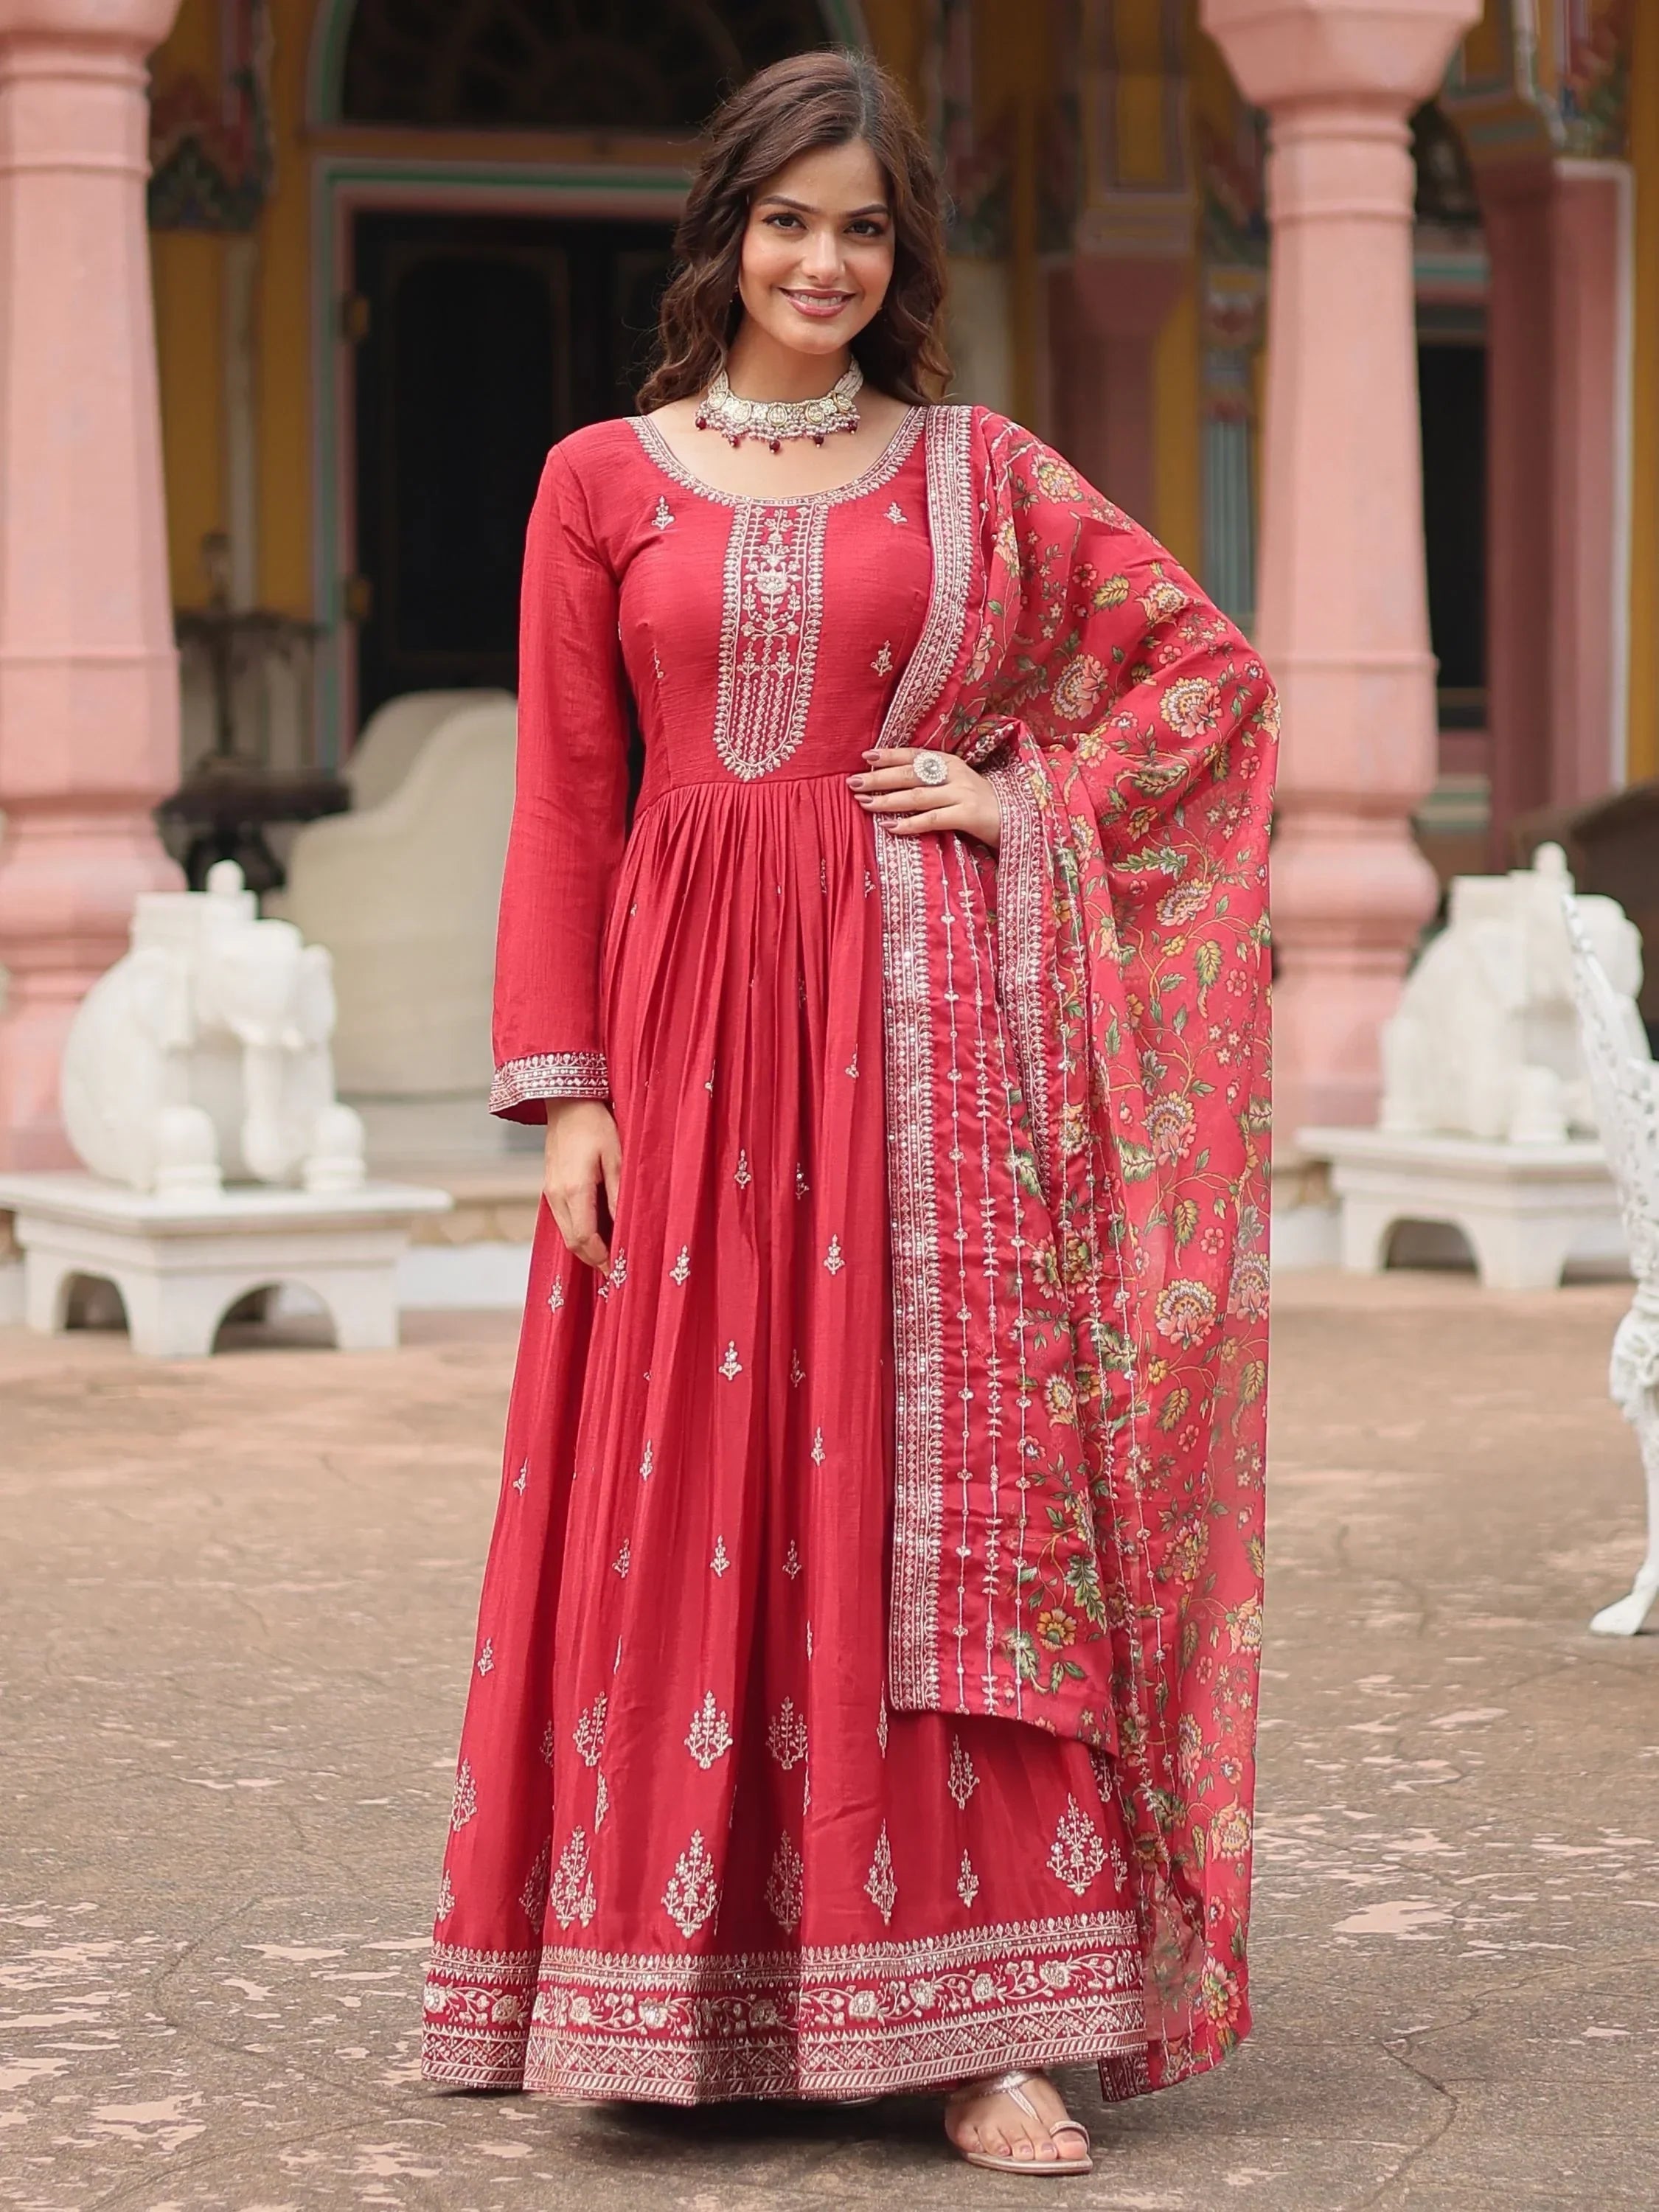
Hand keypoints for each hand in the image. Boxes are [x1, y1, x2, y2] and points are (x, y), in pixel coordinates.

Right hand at [543, 1099, 620, 1268]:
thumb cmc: (595, 1124)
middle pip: (572, 1242)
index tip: (619, 1270)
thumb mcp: (616, 1157)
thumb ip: (618, 1194)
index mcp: (574, 1190)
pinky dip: (578, 1232)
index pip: (585, 1239)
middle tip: (616, 1271)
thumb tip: (623, 1227)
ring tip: (608, 1255)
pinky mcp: (550, 1187)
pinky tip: (596, 1233)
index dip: (602, 1258)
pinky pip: (563, 1219)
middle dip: (593, 1259)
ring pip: (566, 1233)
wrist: (566, 1102)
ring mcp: (550, 1192)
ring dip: (585, 1248)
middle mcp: (557, 1195)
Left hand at [848, 747, 1000, 848]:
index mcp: (951, 763)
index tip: (865, 757)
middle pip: (911, 774)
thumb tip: (893, 784)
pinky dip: (910, 824)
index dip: (890, 755)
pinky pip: (934, 819)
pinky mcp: (969, 815)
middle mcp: (956, 774)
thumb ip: (932, 782)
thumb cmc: (981, 805)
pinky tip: (891, 827)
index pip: (915, 756)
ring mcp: (963, 793)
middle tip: (853, 782)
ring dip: (888, 800)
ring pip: (918, 796)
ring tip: (864, 803)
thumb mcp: (957, 786)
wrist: (1018, 820)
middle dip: (880, 778)